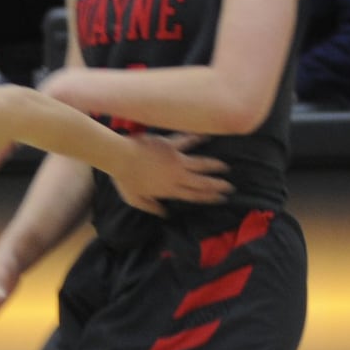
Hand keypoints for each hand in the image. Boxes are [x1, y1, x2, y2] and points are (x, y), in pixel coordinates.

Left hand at [113, 132, 231, 215]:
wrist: (119, 157)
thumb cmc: (124, 179)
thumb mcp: (135, 199)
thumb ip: (151, 207)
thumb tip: (164, 214)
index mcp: (169, 189)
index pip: (194, 196)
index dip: (209, 198)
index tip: (221, 198)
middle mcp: (177, 176)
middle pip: (202, 182)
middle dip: (217, 185)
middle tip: (229, 187)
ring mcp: (176, 159)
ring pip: (201, 163)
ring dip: (214, 165)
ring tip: (225, 167)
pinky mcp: (171, 144)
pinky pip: (188, 140)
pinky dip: (198, 137)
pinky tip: (208, 136)